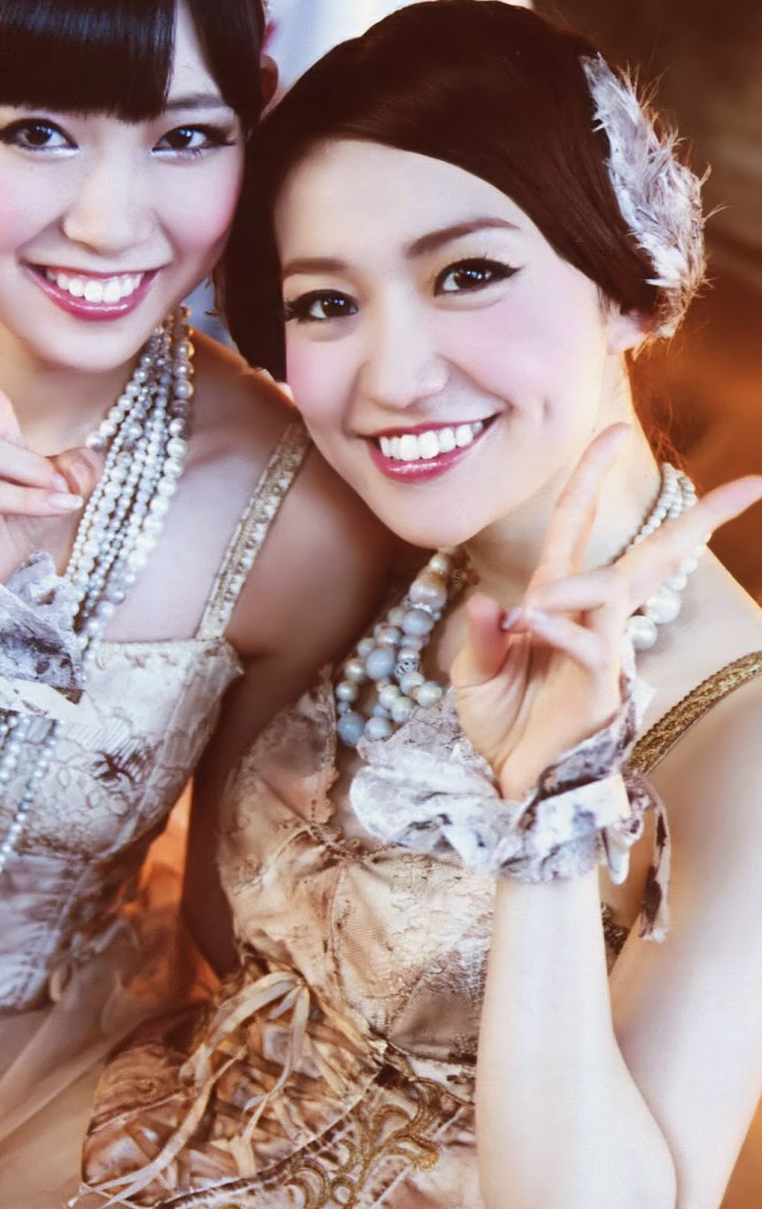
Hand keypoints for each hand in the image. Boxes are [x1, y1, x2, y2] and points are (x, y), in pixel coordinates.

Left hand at [451, 425, 761, 799]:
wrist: (505, 776)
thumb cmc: (497, 719)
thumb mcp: (474, 671)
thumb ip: (482, 637)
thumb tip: (489, 602)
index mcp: (554, 598)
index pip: (577, 525)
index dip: (591, 478)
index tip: (614, 431)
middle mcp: (588, 615)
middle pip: (649, 555)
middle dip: (696, 518)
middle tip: (752, 484)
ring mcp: (605, 648)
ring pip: (614, 590)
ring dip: (572, 589)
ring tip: (529, 614)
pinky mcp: (605, 684)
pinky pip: (589, 641)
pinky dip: (557, 630)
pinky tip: (527, 632)